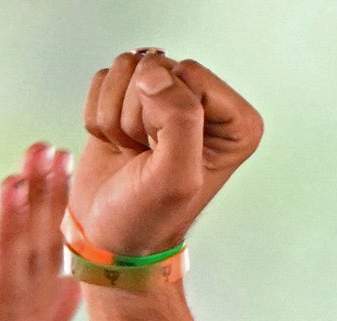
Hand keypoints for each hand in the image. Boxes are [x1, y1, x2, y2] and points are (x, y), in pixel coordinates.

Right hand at [71, 50, 261, 260]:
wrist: (108, 238)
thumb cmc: (148, 217)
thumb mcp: (176, 177)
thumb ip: (180, 119)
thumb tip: (153, 73)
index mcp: (237, 122)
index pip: (189, 74)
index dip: (163, 114)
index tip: (161, 154)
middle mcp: (205, 102)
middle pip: (157, 67)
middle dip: (137, 116)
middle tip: (144, 156)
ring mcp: (166, 97)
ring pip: (126, 68)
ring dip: (116, 117)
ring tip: (131, 151)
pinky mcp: (130, 98)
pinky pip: (104, 79)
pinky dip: (99, 116)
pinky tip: (116, 145)